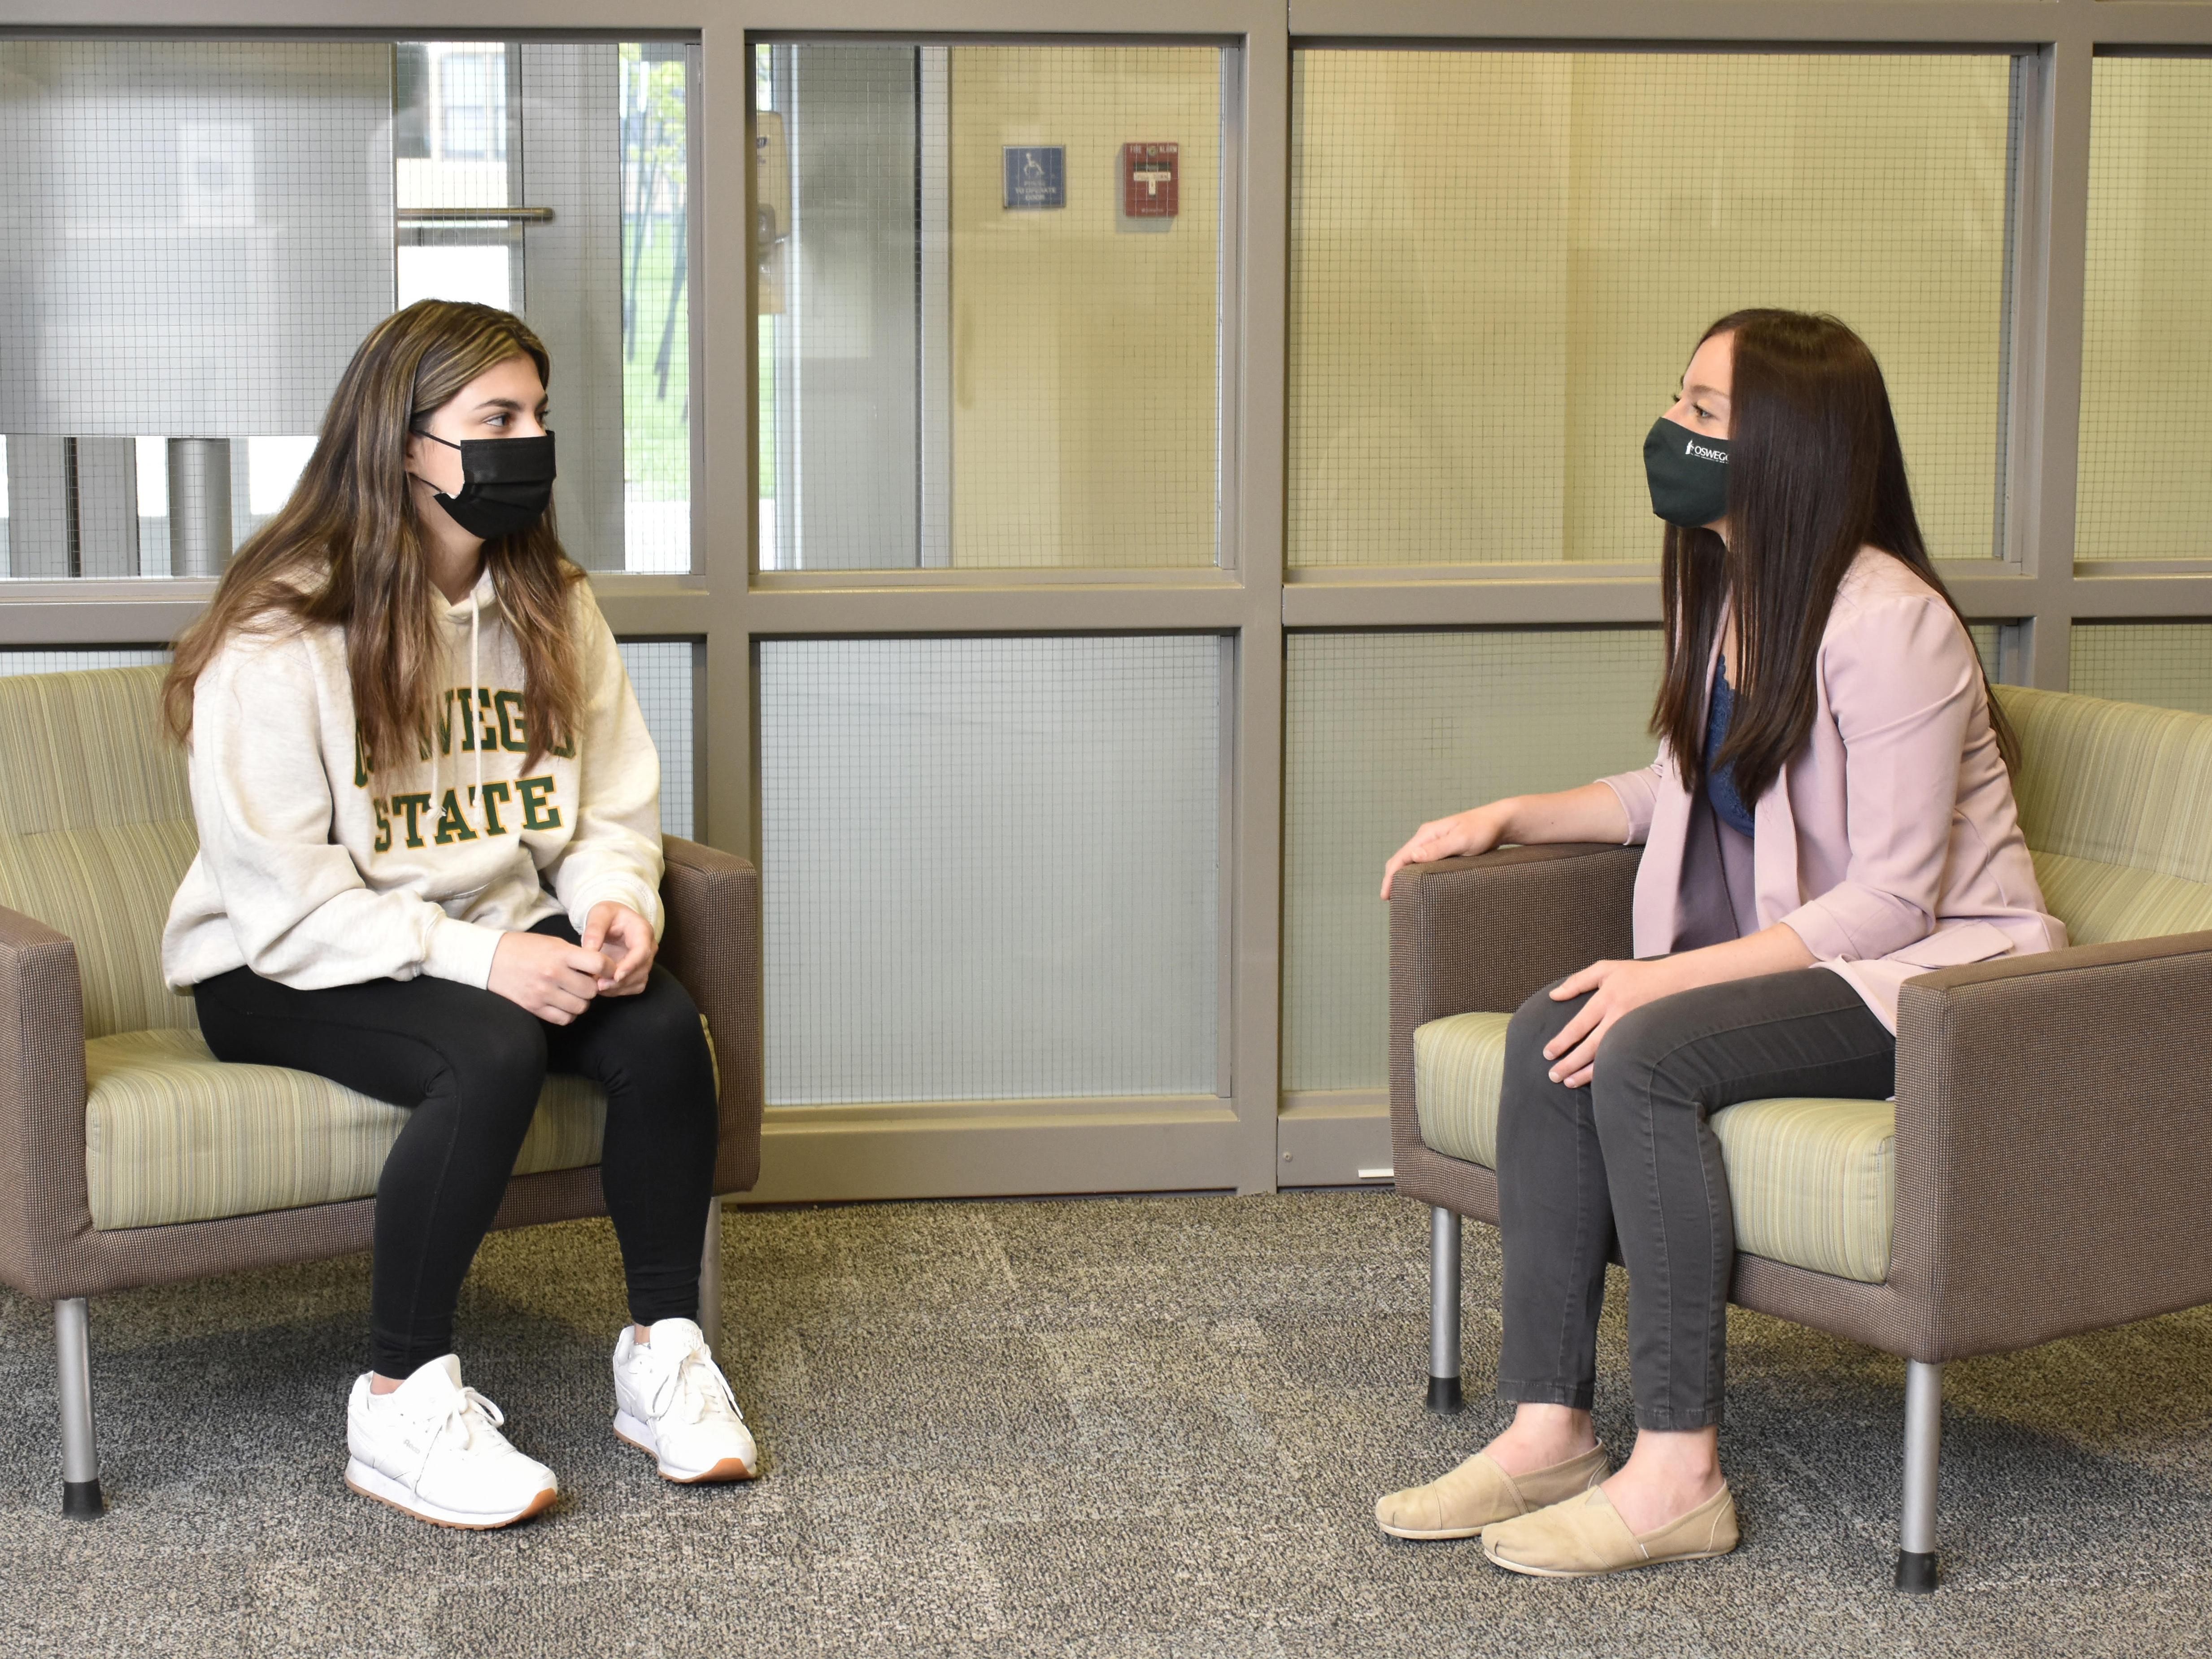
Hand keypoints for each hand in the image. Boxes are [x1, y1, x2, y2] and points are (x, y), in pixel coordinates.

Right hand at [488, 930, 610, 1024]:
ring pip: (580, 1007)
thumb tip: (599, 970)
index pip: (598, 964)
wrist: (491, 959)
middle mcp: (553, 974)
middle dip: (592, 987)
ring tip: (573, 992)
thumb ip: (576, 955)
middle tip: (584, 981)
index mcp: (560, 954)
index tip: (607, 970)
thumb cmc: (525, 948)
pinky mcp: (534, 1007)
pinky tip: (563, 1003)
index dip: (609, 968)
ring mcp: (543, 993)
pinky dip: (568, 1014)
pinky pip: (564, 1019)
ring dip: (581, 1001)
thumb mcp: (553, 943)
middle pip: (592, 990)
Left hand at [580, 902, 656, 996]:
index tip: (615, 976)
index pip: (642, 951)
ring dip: (618, 988)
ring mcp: (645, 962)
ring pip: (638, 982)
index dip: (631, 965)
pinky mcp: (638, 972)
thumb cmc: (608, 915)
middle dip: (620, 981)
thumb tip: (589, 951)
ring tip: (596, 986)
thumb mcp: (599, 914)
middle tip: (598, 985)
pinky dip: (618, 991)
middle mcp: (649, 948)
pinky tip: (602, 987)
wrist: (613, 921)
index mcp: (643, 931)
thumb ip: (594, 930)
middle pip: (641, 970)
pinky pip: (633, 987)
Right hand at [1381, 803, 1509, 898]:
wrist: (1500, 821)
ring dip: (1404, 877)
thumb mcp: (1461, 840)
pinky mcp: (1443, 849)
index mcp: (1427, 834)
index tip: (1385, 895)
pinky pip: (1424, 863)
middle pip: (1402, 860)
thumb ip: (1438, 848)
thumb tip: (1413, 857)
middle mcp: (1427, 838)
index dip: (1390, 877)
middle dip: (1393, 878)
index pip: (1401, 857)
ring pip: (1412, 862)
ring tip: (1401, 895)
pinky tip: (1419, 885)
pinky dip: (1416, 874)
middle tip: (1391, 899)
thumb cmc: (1483, 829)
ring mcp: (1435, 843)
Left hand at [1541, 957, 1688, 1088]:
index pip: (1579, 1025)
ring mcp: (1634, 1031)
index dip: (1562, 1042)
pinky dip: (1607, 1071)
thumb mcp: (1606, 969)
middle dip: (1570, 1063)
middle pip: (1591, 1047)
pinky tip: (1594, 1079)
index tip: (1547, 1053)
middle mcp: (1620, 1017)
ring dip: (1586, 1073)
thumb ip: (1577, 981)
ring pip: (1607, 1057)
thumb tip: (1554, 995)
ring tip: (1569, 1082)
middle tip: (1553, 1075)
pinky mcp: (1645, 1040)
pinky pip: (1623, 1059)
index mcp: (1607, 998)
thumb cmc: (1638, 974)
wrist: (1679, 982)